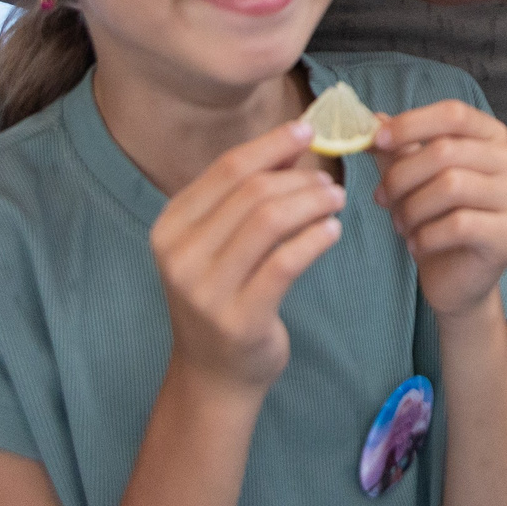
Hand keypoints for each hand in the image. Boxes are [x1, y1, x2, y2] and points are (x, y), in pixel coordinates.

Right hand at [148, 122, 346, 394]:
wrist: (214, 375)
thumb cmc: (222, 296)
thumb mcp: (216, 245)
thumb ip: (242, 197)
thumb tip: (292, 142)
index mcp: (170, 228)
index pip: (225, 170)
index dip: (270, 145)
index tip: (307, 130)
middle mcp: (180, 256)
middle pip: (250, 192)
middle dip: (299, 178)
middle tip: (330, 181)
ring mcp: (206, 290)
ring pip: (269, 221)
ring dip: (311, 203)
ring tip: (336, 201)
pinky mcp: (239, 318)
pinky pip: (286, 262)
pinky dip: (316, 239)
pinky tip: (333, 232)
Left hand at [374, 100, 506, 317]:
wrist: (456, 276)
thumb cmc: (435, 218)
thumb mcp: (411, 177)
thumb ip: (395, 148)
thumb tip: (370, 119)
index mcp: (492, 137)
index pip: (453, 113)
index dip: (411, 124)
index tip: (377, 140)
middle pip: (446, 150)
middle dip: (402, 175)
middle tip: (380, 197)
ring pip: (451, 185)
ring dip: (412, 207)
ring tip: (399, 224)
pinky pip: (459, 224)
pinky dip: (426, 235)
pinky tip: (416, 245)